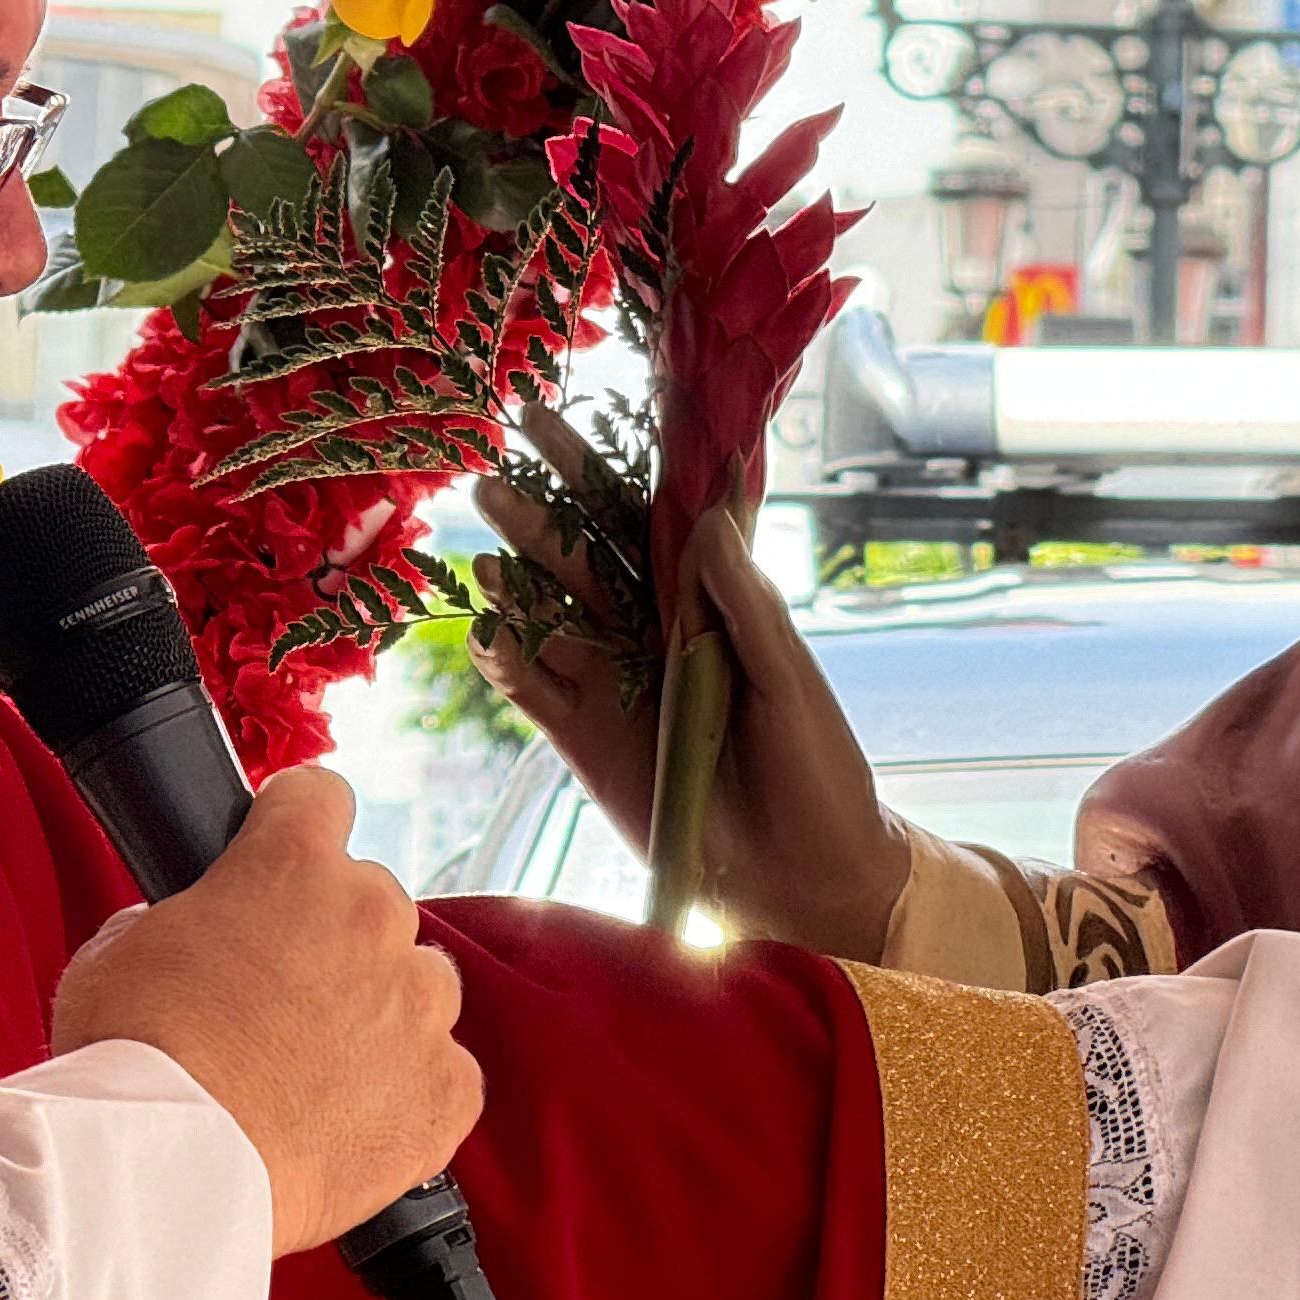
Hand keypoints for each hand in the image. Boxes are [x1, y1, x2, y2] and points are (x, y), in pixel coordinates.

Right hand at [50, 769, 481, 1254]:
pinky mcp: (446, 1089)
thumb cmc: (133, 1064)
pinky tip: (349, 1123)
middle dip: (332, 941)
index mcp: (294, 864)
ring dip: (381, 1013)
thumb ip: (176, 919)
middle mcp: (374, 917)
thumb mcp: (119, 951)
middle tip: (277, 1002)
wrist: (171, 1174)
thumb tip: (193, 930)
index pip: (319, 798)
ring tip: (314, 1072)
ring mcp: (419, 1005)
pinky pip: (445, 1076)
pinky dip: (409, 1095)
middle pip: (373, 904)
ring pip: (420, 986)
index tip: (281, 864)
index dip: (293, 830)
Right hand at [471, 413, 907, 956]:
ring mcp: (613, 683)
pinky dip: (506, 661)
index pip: (644, 517)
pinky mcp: (585, 738)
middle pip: (583, 558)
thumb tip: (713, 516)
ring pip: (549, 617)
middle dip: (538, 517)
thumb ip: (747, 605)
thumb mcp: (791, 682)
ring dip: (513, 585)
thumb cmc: (817, 771)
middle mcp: (650, 632)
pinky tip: (486, 634)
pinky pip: (534, 690)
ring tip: (481, 556)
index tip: (552, 421)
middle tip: (492, 479)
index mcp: (705, 602)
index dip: (598, 469)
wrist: (802, 878)